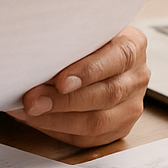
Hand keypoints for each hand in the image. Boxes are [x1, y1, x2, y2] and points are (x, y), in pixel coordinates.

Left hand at [9, 27, 149, 147]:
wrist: (93, 54)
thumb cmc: (82, 39)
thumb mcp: (81, 30)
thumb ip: (69, 39)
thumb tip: (36, 56)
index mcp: (133, 45)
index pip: (118, 58)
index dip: (88, 71)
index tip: (60, 81)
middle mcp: (137, 76)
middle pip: (106, 94)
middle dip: (64, 100)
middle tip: (33, 100)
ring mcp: (131, 105)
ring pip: (98, 122)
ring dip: (58, 119)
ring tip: (30, 111)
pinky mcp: (119, 127)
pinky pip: (89, 138)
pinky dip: (59, 130)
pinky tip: (37, 119)